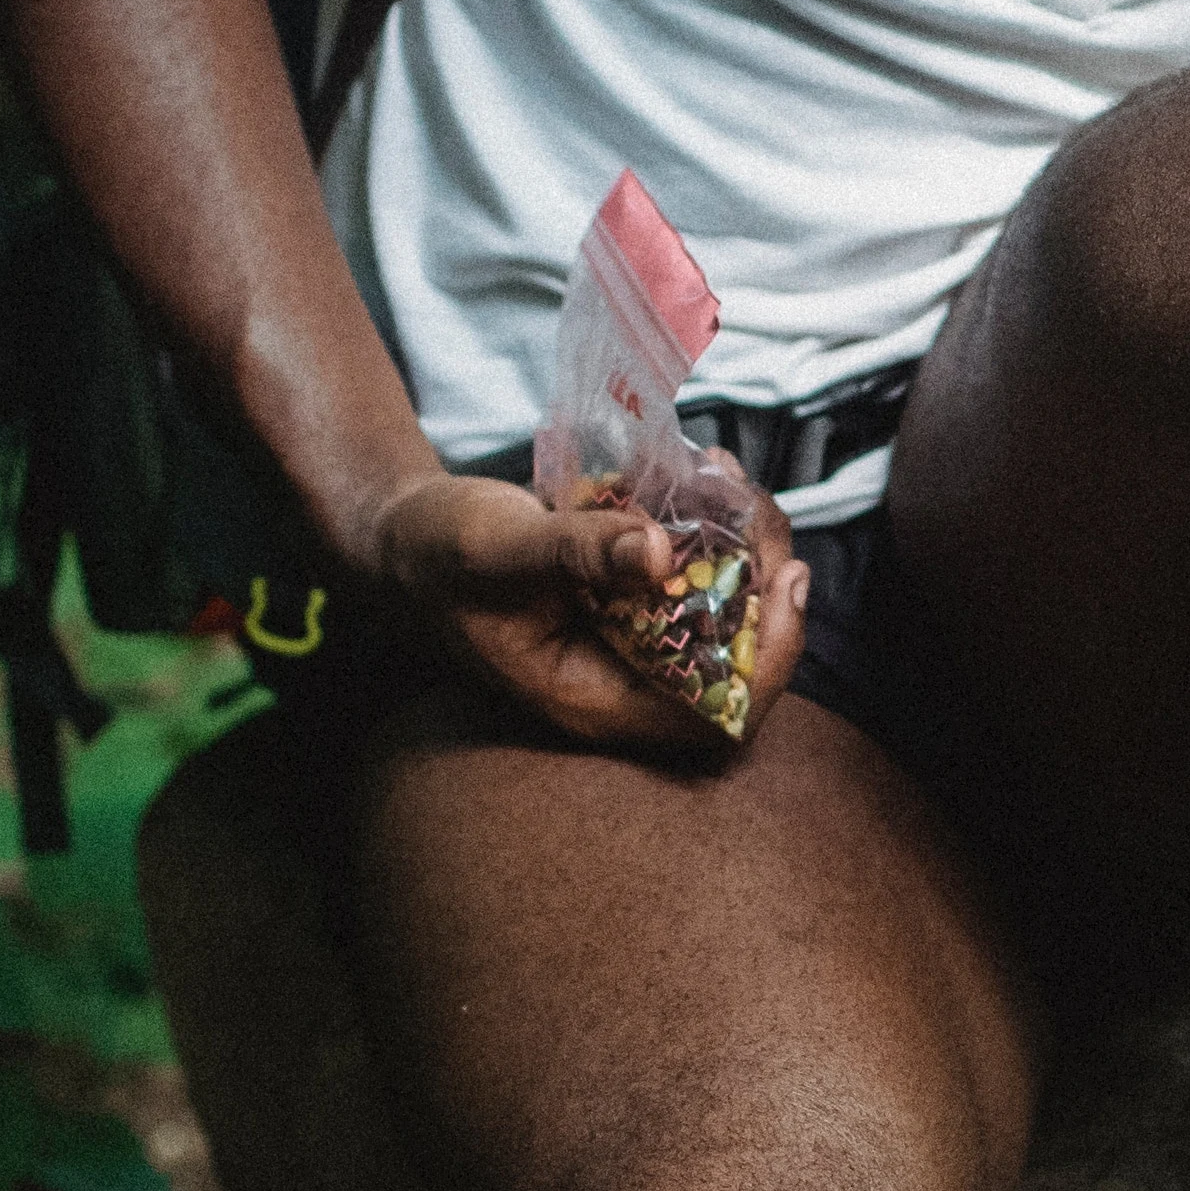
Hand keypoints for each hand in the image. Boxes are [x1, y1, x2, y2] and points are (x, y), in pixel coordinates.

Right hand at [356, 467, 808, 756]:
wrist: (402, 539)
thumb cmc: (436, 554)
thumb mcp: (498, 546)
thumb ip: (576, 550)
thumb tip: (661, 552)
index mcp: (595, 700)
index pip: (717, 716)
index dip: (771, 660)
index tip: (787, 579)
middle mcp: (624, 683)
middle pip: (739, 662)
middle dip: (767, 584)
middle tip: (760, 510)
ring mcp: (631, 644)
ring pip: (726, 614)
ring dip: (745, 548)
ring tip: (728, 476)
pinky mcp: (631, 603)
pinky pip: (697, 578)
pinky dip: (714, 529)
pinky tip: (705, 474)